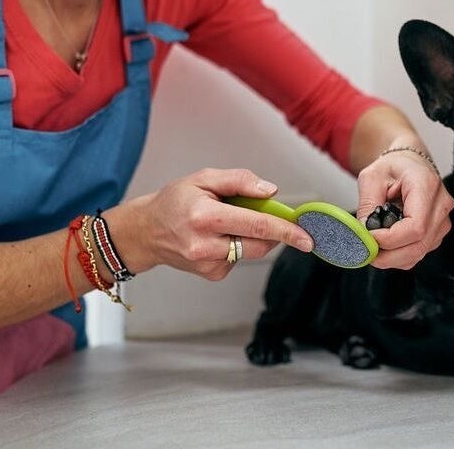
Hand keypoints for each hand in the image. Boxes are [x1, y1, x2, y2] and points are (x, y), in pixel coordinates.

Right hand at [106, 168, 313, 280]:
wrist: (146, 232)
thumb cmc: (175, 201)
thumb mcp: (204, 178)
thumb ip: (240, 181)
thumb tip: (270, 191)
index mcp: (205, 216)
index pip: (257, 225)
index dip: (286, 230)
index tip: (307, 237)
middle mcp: (205, 244)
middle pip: (260, 244)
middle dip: (274, 233)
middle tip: (271, 217)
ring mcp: (208, 263)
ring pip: (251, 252)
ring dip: (251, 237)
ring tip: (227, 222)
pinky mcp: (211, 275)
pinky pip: (239, 259)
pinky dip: (237, 246)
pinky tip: (217, 238)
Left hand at [356, 150, 452, 269]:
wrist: (409, 164)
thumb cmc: (392, 168)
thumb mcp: (371, 177)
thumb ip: (367, 205)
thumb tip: (364, 233)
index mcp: (426, 185)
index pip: (415, 226)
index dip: (390, 239)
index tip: (368, 236)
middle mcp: (441, 205)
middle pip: (418, 245)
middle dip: (388, 255)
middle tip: (366, 251)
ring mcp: (442, 221)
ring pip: (418, 253)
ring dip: (392, 258)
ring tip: (373, 246)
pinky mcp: (437, 232)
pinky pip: (418, 253)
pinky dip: (399, 256)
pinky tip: (386, 245)